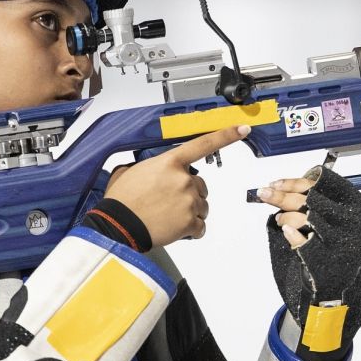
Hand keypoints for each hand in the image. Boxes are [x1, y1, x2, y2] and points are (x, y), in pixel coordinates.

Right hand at [104, 125, 249, 247]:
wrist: (117, 226)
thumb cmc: (122, 200)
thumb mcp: (132, 171)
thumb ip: (152, 166)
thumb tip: (155, 171)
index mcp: (170, 162)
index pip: (204, 144)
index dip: (226, 135)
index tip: (243, 129)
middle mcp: (184, 179)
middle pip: (200, 186)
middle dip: (188, 194)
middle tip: (167, 202)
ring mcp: (189, 201)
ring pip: (202, 207)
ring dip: (190, 212)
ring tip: (167, 216)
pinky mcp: (190, 222)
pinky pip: (200, 227)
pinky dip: (190, 230)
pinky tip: (173, 229)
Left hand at [259, 166, 360, 347]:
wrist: (339, 290)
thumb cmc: (333, 250)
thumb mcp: (333, 220)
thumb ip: (315, 202)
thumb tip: (282, 186)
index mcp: (353, 205)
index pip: (320, 184)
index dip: (294, 182)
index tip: (275, 183)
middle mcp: (350, 221)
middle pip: (308, 199)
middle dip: (281, 195)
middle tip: (264, 193)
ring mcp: (339, 240)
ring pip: (303, 218)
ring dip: (285, 217)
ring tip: (281, 221)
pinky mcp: (326, 259)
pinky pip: (302, 240)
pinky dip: (290, 235)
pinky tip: (287, 233)